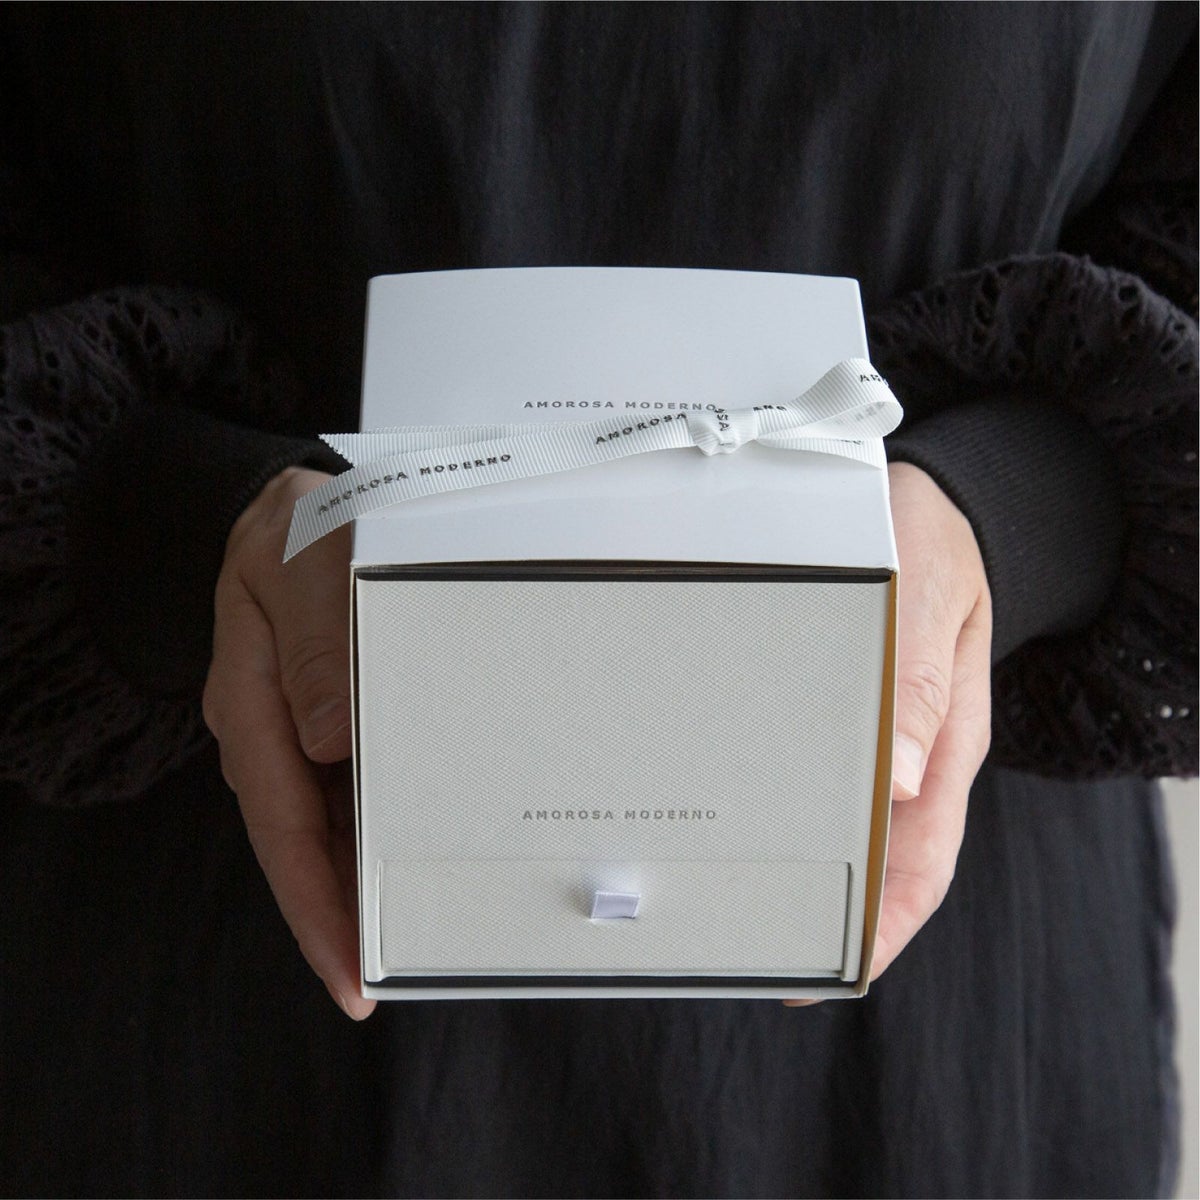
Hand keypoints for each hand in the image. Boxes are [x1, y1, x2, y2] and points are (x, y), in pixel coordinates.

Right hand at [202, 467, 373, 1019]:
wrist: (283, 511)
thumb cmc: (293, 534)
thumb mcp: (298, 570)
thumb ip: (312, 644)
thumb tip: (331, 740)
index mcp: (251, 706)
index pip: (284, 826)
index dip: (317, 905)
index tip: (350, 971)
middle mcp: (269, 735)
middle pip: (302, 845)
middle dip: (341, 918)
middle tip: (390, 979)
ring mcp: (295, 733)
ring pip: (326, 826)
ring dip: (360, 884)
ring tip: (411, 940)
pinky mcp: (323, 723)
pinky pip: (346, 791)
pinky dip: (375, 830)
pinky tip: (409, 856)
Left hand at [787, 461, 991, 1001]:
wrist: (935, 501)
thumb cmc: (934, 543)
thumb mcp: (932, 597)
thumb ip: (921, 680)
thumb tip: (903, 777)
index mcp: (946, 740)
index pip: (922, 861)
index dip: (882, 925)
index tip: (835, 970)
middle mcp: (915, 751)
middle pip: (878, 857)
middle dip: (828, 913)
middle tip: (760, 946)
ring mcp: (885, 733)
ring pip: (848, 821)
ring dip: (804, 864)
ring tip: (739, 898)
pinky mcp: (852, 707)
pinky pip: (825, 771)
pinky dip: (792, 804)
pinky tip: (749, 814)